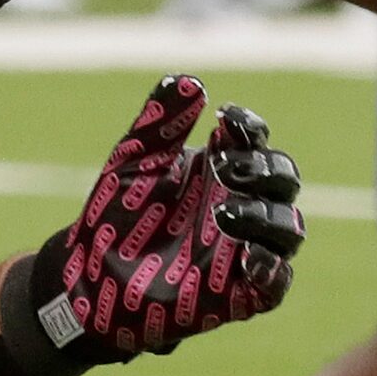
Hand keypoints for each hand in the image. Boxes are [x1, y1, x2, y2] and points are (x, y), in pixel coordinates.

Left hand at [16, 76, 304, 367]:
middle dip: (264, 169)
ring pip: (289, 228)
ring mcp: (243, 250)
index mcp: (220, 168)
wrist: (87, 272)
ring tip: (222, 215)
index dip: (250, 128)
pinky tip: (250, 259)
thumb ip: (162, 120)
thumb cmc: (114, 212)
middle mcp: (241, 205)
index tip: (225, 119)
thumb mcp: (134, 159)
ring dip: (267, 216)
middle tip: (224, 170)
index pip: (256, 141)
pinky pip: (276, 285)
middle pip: (284, 179)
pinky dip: (273, 271)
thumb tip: (191, 80)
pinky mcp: (238, 294)